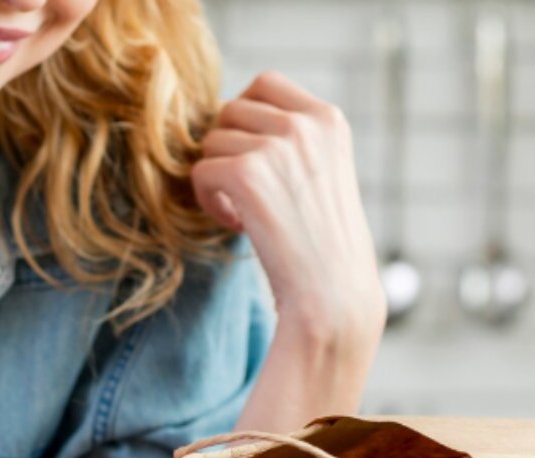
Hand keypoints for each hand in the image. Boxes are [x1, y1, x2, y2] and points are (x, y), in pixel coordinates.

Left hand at [192, 72, 384, 353]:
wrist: (333, 295)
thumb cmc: (325, 246)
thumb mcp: (324, 174)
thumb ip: (292, 140)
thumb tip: (228, 117)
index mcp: (328, 119)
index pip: (265, 84)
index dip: (246, 119)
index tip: (256, 160)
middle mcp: (305, 124)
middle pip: (230, 110)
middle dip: (228, 149)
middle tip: (246, 192)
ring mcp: (276, 146)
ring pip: (212, 141)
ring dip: (218, 177)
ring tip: (244, 213)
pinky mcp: (247, 173)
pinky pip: (201, 171)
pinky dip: (208, 200)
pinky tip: (236, 225)